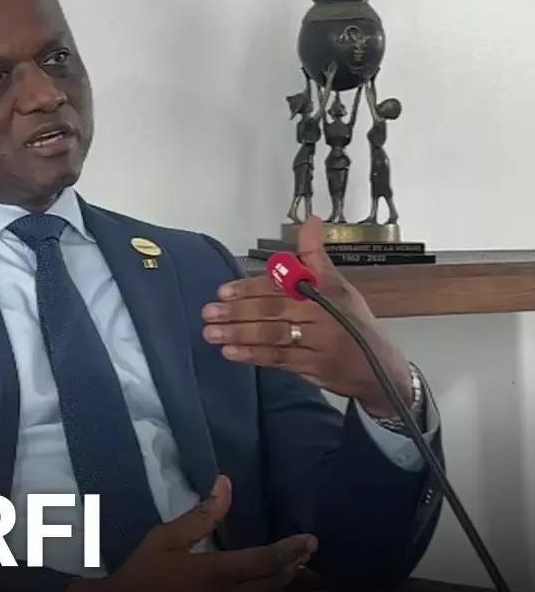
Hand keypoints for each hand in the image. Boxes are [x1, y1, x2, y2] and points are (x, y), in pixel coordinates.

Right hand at [53, 476, 315, 591]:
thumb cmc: (142, 573)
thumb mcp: (166, 538)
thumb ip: (201, 514)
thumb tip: (225, 485)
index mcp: (215, 572)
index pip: (267, 560)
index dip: (292, 549)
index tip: (310, 540)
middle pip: (276, 585)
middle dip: (294, 567)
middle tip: (304, 553)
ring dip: (283, 590)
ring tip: (286, 574)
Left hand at [200, 215, 411, 416]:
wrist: (382, 369)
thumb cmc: (353, 323)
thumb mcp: (339, 286)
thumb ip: (315, 257)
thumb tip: (310, 221)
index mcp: (325, 289)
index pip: (281, 285)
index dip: (250, 288)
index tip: (223, 292)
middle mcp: (323, 313)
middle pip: (273, 309)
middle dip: (237, 311)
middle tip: (208, 313)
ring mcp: (319, 341)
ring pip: (272, 334)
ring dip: (238, 333)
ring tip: (211, 333)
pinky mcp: (315, 366)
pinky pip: (278, 359)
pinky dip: (252, 355)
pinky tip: (230, 352)